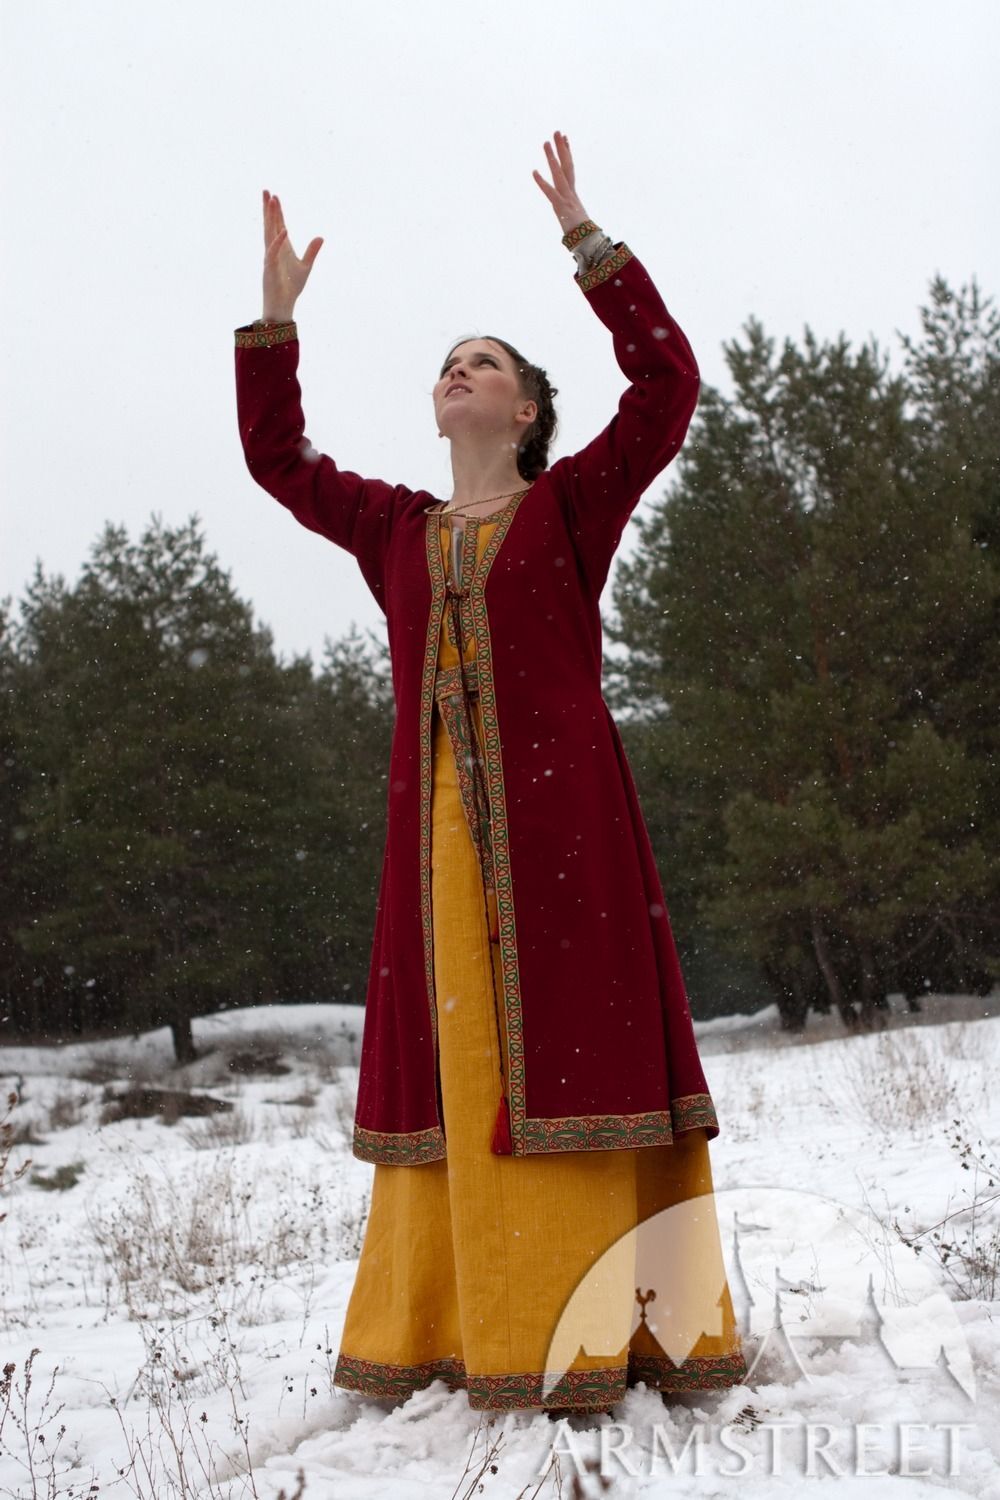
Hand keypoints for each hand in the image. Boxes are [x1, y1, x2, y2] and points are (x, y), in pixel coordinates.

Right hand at [261, 189, 323, 321]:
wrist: (284, 304)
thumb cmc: (292, 287)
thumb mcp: (306, 266)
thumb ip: (312, 251)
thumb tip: (321, 237)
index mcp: (283, 248)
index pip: (279, 225)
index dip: (277, 212)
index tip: (275, 197)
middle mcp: (274, 249)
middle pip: (270, 225)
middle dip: (268, 209)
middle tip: (266, 191)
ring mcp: (270, 257)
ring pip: (269, 233)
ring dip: (270, 218)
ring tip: (270, 202)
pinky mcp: (270, 267)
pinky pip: (273, 251)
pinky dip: (278, 241)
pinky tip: (284, 230)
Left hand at [532, 131, 589, 234]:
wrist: (588, 242)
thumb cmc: (582, 233)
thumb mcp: (575, 218)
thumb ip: (571, 211)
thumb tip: (572, 213)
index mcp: (573, 194)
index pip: (570, 169)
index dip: (567, 153)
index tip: (565, 139)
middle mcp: (570, 192)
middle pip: (566, 165)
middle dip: (562, 148)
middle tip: (557, 131)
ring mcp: (566, 198)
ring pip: (559, 173)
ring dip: (552, 157)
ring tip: (546, 142)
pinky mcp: (560, 207)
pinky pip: (550, 192)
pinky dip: (541, 182)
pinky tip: (534, 171)